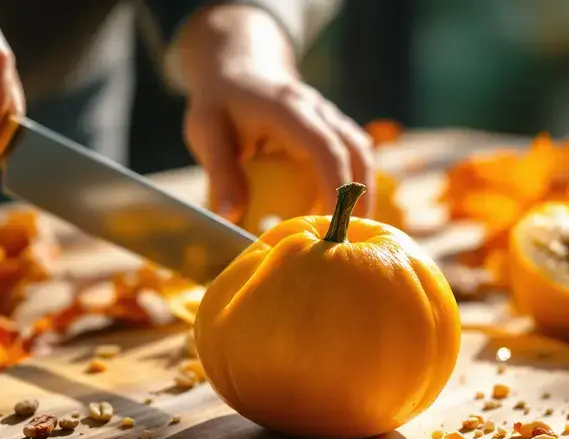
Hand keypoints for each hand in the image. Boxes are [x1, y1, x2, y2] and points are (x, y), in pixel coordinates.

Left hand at [177, 4, 373, 220]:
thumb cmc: (220, 102)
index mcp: (289, 110)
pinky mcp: (334, 128)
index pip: (325, 148)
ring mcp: (331, 117)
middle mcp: (318, 110)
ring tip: (349, 233)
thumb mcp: (207, 132)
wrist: (239, 68)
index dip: (335, 187)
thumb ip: (220, 173)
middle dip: (358, 198)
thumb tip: (230, 217)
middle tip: (348, 240)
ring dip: (361, 193)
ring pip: (362, 154)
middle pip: (357, 153)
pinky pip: (354, 155)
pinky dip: (354, 184)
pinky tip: (343, 213)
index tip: (334, 225)